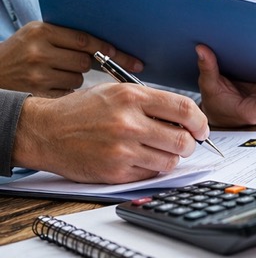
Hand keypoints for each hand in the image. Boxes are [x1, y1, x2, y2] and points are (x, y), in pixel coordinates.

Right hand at [0, 22, 142, 95]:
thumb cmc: (19, 52)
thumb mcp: (36, 35)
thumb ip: (66, 36)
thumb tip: (109, 44)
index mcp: (41, 32)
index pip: (85, 40)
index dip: (106, 49)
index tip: (124, 55)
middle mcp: (39, 53)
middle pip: (84, 62)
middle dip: (87, 64)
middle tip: (72, 63)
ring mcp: (37, 76)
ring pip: (77, 79)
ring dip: (74, 78)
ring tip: (53, 73)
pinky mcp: (36, 95)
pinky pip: (67, 94)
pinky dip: (65, 91)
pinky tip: (49, 85)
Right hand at [12, 82, 206, 183]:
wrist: (44, 131)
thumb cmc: (81, 110)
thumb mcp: (117, 91)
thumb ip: (151, 101)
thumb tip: (186, 117)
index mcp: (132, 97)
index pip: (185, 109)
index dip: (201, 121)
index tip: (202, 127)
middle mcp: (129, 123)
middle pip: (183, 139)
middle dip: (191, 143)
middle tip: (188, 143)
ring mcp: (121, 150)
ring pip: (170, 160)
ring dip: (173, 158)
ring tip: (163, 151)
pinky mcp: (114, 171)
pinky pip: (150, 173)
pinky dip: (153, 168)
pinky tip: (143, 159)